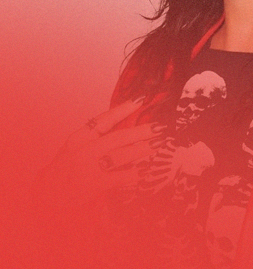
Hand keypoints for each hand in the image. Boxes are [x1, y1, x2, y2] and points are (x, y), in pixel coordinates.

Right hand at [37, 97, 161, 209]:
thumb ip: (98, 136)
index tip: (141, 99)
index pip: (104, 119)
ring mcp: (89, 168)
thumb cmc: (66, 168)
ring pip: (123, 156)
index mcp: (79, 137)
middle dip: (143, 131)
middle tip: (161, 127)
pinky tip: (147, 170)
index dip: (124, 109)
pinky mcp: (95, 185)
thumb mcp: (78, 146)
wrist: (47, 196)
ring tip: (159, 144)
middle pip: (119, 137)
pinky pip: (122, 177)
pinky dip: (136, 174)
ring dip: (144, 149)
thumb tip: (128, 123)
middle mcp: (84, 151)